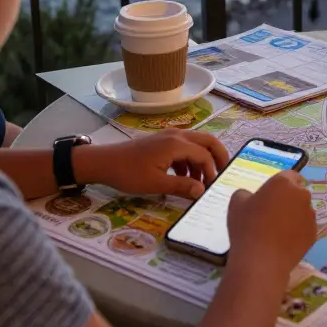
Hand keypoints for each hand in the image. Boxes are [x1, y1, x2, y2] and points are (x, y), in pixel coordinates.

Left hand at [74, 129, 229, 198]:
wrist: (104, 162)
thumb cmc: (129, 173)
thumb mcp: (156, 183)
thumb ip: (182, 186)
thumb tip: (202, 191)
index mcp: (176, 144)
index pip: (204, 155)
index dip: (212, 172)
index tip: (211, 189)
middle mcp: (176, 135)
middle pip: (207, 140)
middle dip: (218, 156)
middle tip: (222, 173)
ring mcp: (169, 136)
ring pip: (196, 144)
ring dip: (201, 161)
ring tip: (199, 183)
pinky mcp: (162, 141)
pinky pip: (184, 148)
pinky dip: (189, 161)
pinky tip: (182, 177)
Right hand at [227, 171, 316, 277]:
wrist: (261, 260)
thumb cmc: (247, 227)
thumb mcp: (236, 203)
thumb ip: (247, 194)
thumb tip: (252, 198)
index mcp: (284, 182)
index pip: (289, 175)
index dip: (281, 185)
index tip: (271, 195)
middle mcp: (302, 195)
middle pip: (297, 193)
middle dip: (288, 200)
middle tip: (272, 214)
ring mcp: (310, 215)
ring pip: (303, 211)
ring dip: (294, 216)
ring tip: (278, 231)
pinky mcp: (313, 234)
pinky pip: (305, 228)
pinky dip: (297, 232)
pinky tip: (284, 243)